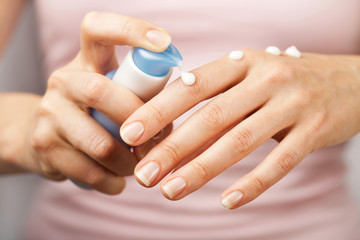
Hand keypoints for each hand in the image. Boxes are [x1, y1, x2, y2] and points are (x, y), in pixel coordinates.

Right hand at [0, 12, 171, 193]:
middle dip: (138, 120)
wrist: (44, 138)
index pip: (98, 29)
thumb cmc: (95, 115)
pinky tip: (119, 181)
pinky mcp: (44, 146)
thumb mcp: (114, 94)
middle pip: (100, 92)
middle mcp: (64, 81)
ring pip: (100, 143)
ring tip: (139, 166)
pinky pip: (89, 171)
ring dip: (129, 162)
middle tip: (158, 140)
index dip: (130, 29)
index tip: (164, 42)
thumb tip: (175, 113)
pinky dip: (113, 182)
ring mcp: (50, 113)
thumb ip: (141, 96)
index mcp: (87, 61)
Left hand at [120, 49, 359, 207]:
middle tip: (143, 174)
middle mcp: (266, 78)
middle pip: (211, 116)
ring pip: (240, 141)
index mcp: (242, 61)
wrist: (346, 81)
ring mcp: (292, 104)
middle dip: (172, 148)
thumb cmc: (282, 82)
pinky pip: (280, 162)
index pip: (192, 85)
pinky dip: (252, 184)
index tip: (129, 134)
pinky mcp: (315, 130)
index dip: (158, 110)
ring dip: (202, 169)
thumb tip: (168, 126)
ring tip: (171, 191)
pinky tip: (227, 201)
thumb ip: (213, 96)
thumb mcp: (248, 76)